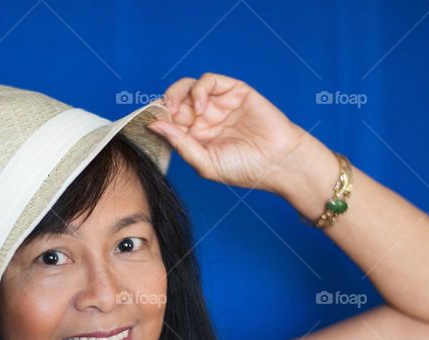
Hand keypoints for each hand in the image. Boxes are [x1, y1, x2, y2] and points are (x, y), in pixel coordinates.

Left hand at [147, 72, 310, 190]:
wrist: (278, 162)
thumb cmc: (244, 169)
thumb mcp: (204, 163)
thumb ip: (179, 143)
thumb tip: (154, 125)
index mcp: (196, 137)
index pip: (169, 120)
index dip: (158, 118)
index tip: (151, 124)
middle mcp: (205, 118)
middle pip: (175, 100)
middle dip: (165, 104)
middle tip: (165, 114)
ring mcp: (219, 103)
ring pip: (188, 86)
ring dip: (178, 94)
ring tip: (179, 110)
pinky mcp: (234, 91)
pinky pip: (209, 80)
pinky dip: (198, 89)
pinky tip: (200, 107)